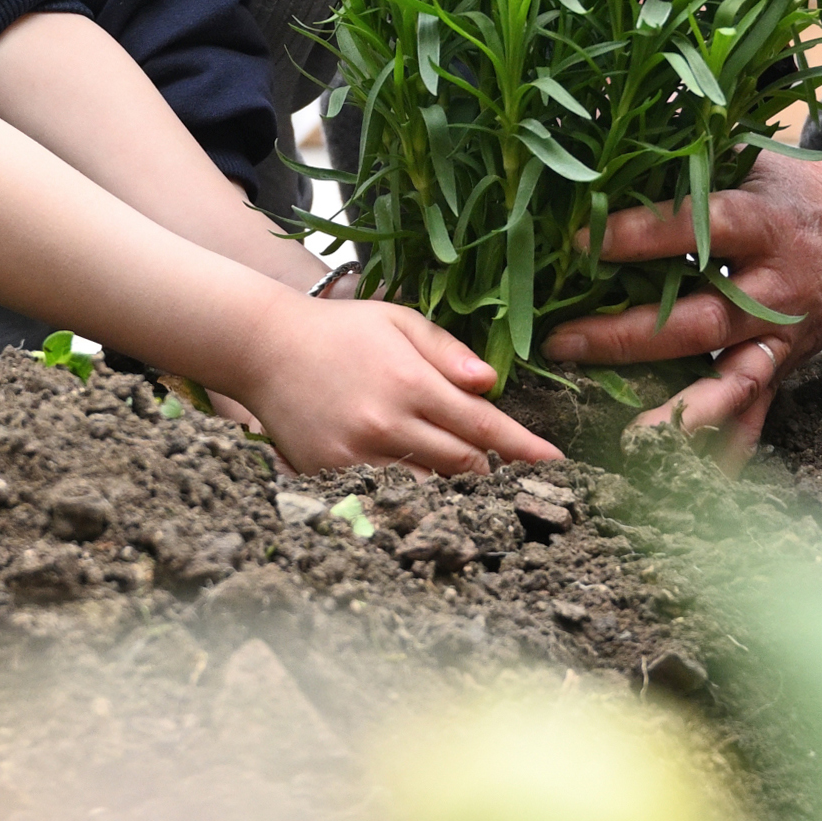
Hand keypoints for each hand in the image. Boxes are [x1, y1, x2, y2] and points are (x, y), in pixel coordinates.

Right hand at [224, 292, 557, 476]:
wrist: (263, 347)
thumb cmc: (340, 330)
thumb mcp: (399, 320)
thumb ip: (448, 351)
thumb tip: (491, 385)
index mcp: (412, 383)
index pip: (483, 427)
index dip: (523, 450)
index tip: (557, 465)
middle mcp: (388, 423)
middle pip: (462, 466)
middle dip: (496, 474)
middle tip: (522, 479)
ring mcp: (358, 455)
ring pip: (428, 491)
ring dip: (458, 494)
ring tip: (481, 494)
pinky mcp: (331, 475)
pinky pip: (385, 497)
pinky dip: (411, 500)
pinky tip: (427, 499)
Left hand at [539, 149, 821, 462]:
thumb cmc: (785, 187)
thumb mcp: (744, 158)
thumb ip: (680, 159)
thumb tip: (593, 129)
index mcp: (761, 224)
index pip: (693, 230)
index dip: (636, 236)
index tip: (573, 243)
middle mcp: (774, 289)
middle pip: (699, 319)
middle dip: (628, 336)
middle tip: (562, 343)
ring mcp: (781, 338)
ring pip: (729, 381)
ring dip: (677, 412)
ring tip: (627, 438)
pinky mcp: (783, 370)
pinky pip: (755, 419)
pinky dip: (723, 452)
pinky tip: (685, 488)